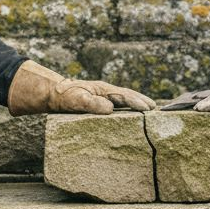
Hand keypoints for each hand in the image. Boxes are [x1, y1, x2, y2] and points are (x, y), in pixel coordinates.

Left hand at [8, 61, 156, 115]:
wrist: (53, 94)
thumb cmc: (63, 96)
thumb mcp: (74, 99)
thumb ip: (91, 103)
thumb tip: (110, 109)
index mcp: (103, 89)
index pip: (124, 95)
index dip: (136, 102)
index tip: (147, 108)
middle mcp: (106, 93)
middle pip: (129, 96)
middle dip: (142, 102)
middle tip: (156, 110)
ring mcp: (104, 98)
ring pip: (125, 101)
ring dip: (138, 106)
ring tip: (150, 113)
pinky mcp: (101, 105)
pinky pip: (119, 108)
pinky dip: (129, 111)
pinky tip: (133, 119)